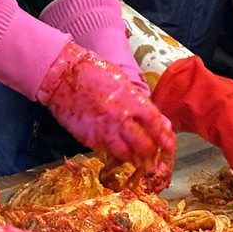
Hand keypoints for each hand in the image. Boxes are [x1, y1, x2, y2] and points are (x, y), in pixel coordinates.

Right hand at [35, 41, 175, 179]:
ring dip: (133, 158)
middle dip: (150, 154)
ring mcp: (104, 131)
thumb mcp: (123, 82)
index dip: (165, 139)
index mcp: (133, 102)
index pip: (156, 126)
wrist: (62, 75)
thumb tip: (158, 120)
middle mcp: (121, 119)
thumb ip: (141, 102)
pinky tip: (114, 150)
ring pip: (125, 155)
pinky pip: (106, 152)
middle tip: (152, 158)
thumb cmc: (94, 72)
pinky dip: (112, 153)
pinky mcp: (88, 139)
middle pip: (144, 146)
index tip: (169, 147)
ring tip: (135, 159)